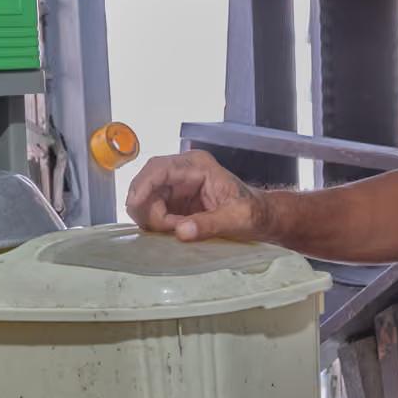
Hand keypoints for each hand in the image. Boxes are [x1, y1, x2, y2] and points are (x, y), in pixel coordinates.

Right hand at [126, 150, 269, 241]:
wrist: (262, 218)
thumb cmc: (254, 212)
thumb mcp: (238, 219)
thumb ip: (210, 224)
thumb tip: (182, 231)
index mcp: (198, 165)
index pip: (159, 168)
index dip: (143, 186)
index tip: (135, 205)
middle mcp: (182, 171)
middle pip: (147, 185)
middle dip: (149, 209)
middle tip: (166, 229)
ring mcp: (176, 187)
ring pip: (146, 200)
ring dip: (153, 219)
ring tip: (177, 232)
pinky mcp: (174, 202)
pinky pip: (154, 211)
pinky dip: (157, 224)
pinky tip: (174, 232)